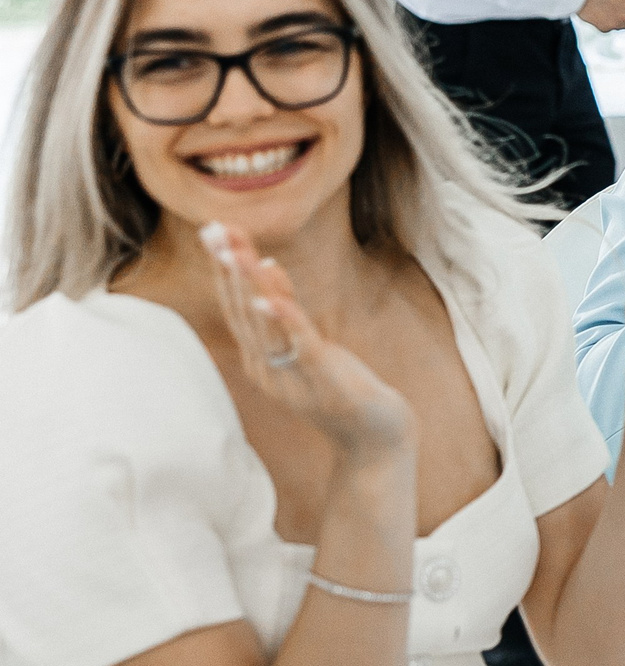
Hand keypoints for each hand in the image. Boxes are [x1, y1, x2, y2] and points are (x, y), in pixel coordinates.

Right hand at [199, 223, 414, 463]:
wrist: (373, 436)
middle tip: (212, 229)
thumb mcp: (305, 344)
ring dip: (248, 286)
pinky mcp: (321, 379)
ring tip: (234, 251)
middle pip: (241, 311)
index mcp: (259, 358)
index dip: (222, 269)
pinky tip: (269, 296)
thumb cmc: (339, 387)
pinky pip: (299, 345)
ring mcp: (291, 376)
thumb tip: (267, 266)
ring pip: (263, 325)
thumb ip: (284, 310)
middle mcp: (266, 368)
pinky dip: (284, 320)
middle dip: (227, 268)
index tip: (211, 230)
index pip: (234, 306)